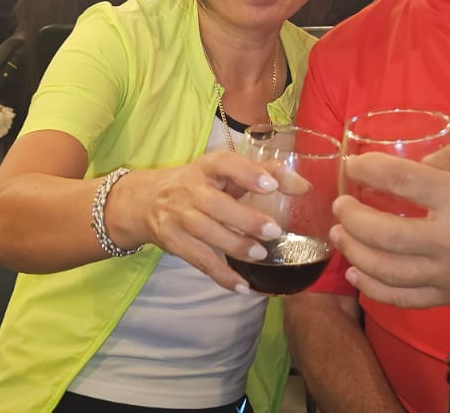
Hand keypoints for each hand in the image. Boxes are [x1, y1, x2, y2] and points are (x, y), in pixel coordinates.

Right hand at [109, 151, 295, 293]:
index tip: (270, 185)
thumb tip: (304, 186)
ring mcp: (178, 216)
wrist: (146, 200)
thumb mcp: (223, 173)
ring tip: (261, 255)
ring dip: (234, 245)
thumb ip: (263, 174)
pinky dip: (221, 275)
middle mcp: (190, 189)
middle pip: (216, 204)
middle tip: (273, 231)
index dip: (247, 173)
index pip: (226, 164)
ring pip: (206, 232)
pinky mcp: (173, 240)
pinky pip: (199, 260)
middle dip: (245, 218)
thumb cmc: (199, 184)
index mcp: (208, 167)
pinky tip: (243, 287)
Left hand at [331, 138, 449, 307]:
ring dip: (354, 252)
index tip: (354, 165)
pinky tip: (358, 273)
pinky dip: (373, 289)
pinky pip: (404, 300)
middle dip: (351, 217)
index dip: (368, 169)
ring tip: (340, 235)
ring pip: (386, 271)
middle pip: (382, 234)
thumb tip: (413, 163)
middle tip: (340, 205)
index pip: (400, 180)